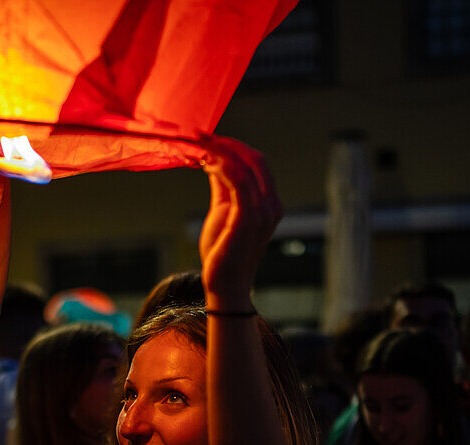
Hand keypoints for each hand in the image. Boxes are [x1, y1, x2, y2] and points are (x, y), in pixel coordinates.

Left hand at [196, 135, 281, 304]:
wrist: (224, 285)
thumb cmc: (222, 253)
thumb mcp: (222, 212)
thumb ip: (223, 188)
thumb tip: (213, 162)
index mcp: (268, 203)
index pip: (257, 163)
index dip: (234, 147)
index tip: (209, 138)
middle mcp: (271, 205)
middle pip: (255, 159)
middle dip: (227, 143)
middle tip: (200, 134)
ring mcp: (263, 211)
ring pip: (246, 166)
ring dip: (220, 150)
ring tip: (198, 142)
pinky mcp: (249, 218)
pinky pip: (238, 182)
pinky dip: (221, 166)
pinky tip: (203, 161)